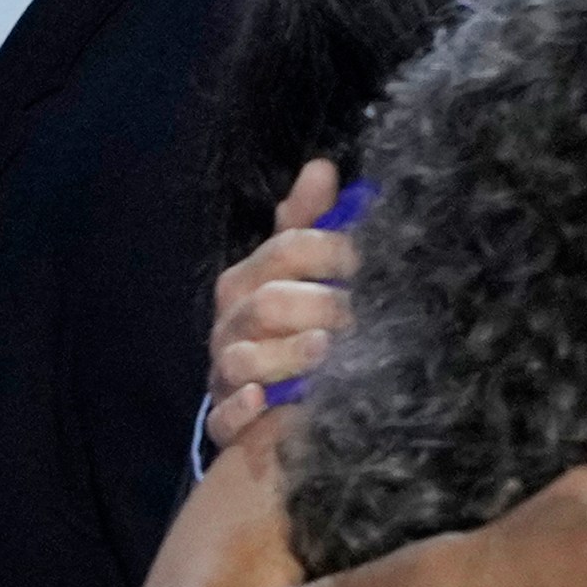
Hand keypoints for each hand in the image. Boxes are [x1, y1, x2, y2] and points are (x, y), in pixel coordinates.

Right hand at [207, 159, 353, 447]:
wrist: (266, 398)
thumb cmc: (291, 324)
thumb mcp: (301, 272)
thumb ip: (310, 224)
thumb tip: (322, 167)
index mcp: (248, 281)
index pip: (283, 250)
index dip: (326, 250)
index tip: (363, 260)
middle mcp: (231, 324)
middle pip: (265, 304)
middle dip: (315, 305)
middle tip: (356, 315)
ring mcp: (225, 373)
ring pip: (242, 361)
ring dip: (284, 356)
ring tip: (325, 352)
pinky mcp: (224, 418)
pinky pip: (223, 416)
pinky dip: (241, 410)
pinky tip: (265, 401)